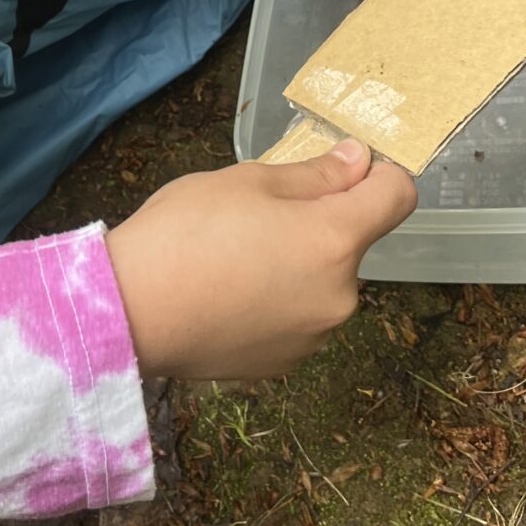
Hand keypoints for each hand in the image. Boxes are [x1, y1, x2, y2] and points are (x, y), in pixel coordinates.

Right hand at [105, 141, 416, 379]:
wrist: (127, 314)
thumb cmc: (183, 233)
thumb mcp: (245, 182)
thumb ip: (313, 174)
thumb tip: (359, 162)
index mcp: (335, 239)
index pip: (398, 196)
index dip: (378, 175)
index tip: (344, 170)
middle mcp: (341, 294)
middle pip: (351, 244)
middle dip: (318, 227)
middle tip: (255, 220)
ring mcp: (315, 336)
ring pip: (323, 284)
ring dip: (297, 269)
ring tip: (233, 264)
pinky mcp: (285, 363)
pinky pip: (296, 320)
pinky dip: (275, 305)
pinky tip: (227, 298)